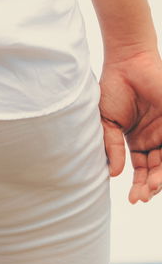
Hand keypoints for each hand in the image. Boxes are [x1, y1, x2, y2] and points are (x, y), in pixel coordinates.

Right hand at [99, 46, 161, 202]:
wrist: (126, 65)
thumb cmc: (112, 89)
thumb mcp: (106, 124)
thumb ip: (111, 147)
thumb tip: (113, 173)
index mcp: (137, 140)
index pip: (141, 168)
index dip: (139, 184)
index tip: (133, 198)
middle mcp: (154, 138)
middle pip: (156, 169)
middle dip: (151, 185)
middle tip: (143, 197)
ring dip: (161, 177)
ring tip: (152, 189)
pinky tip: (160, 175)